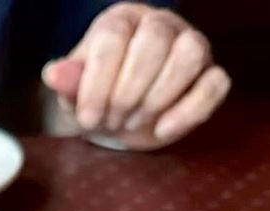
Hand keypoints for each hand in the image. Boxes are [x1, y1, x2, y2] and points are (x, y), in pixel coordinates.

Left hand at [42, 4, 229, 149]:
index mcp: (121, 21)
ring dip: (158, 96)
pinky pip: (216, 84)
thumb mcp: (75, 94)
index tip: (88, 119)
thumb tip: (53, 74)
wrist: (118, 118)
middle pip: (154, 42)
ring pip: (190, 55)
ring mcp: (190, 46)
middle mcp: (159, 24)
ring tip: (134, 122)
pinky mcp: (210, 75)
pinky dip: (191, 110)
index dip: (98, 82)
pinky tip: (162, 130)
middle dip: (128, 91)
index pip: (113, 38)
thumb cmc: (96, 98)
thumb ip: (68, 83)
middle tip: (112, 120)